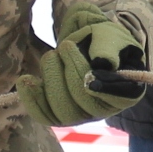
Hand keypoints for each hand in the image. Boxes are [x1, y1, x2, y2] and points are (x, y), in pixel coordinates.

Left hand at [16, 3, 145, 125]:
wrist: (86, 42)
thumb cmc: (103, 39)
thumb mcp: (111, 35)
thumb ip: (108, 46)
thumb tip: (102, 62)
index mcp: (126, 91)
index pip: (118, 96)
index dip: (103, 86)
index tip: (89, 72)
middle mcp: (104, 109)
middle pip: (85, 105)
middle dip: (71, 72)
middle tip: (66, 45)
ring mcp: (81, 115)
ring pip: (63, 112)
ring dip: (52, 78)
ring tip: (51, 55)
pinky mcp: (59, 115)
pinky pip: (45, 116)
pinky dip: (32, 98)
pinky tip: (26, 80)